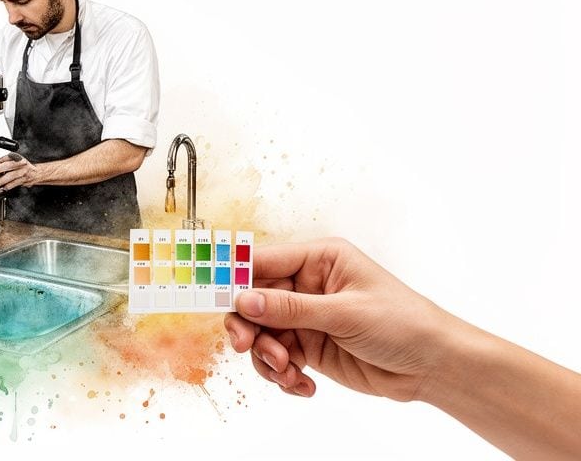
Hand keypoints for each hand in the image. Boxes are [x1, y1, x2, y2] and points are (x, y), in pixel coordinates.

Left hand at [0, 152, 42, 189]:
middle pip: (5, 168)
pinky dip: (6, 186)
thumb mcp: (14, 159)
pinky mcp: (23, 181)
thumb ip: (4, 160)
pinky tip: (2, 187)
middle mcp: (20, 165)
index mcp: (17, 158)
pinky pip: (12, 185)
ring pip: (8, 178)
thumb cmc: (23, 166)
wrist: (36, 173)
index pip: (5, 158)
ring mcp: (22, 173)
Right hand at [223, 238, 452, 400]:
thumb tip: (244, 300)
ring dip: (267, 357)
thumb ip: (290, 308)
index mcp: (318, 259)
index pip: (263, 262)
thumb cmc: (403, 324)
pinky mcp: (309, 346)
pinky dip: (282, 375)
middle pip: (253, 301)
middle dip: (249, 328)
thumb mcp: (344, 312)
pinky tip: (303, 385)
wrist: (433, 366)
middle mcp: (307, 285)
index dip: (234, 278)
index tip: (210, 296)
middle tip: (248, 348)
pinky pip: (277, 359)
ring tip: (289, 372)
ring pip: (261, 334)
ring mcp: (306, 317)